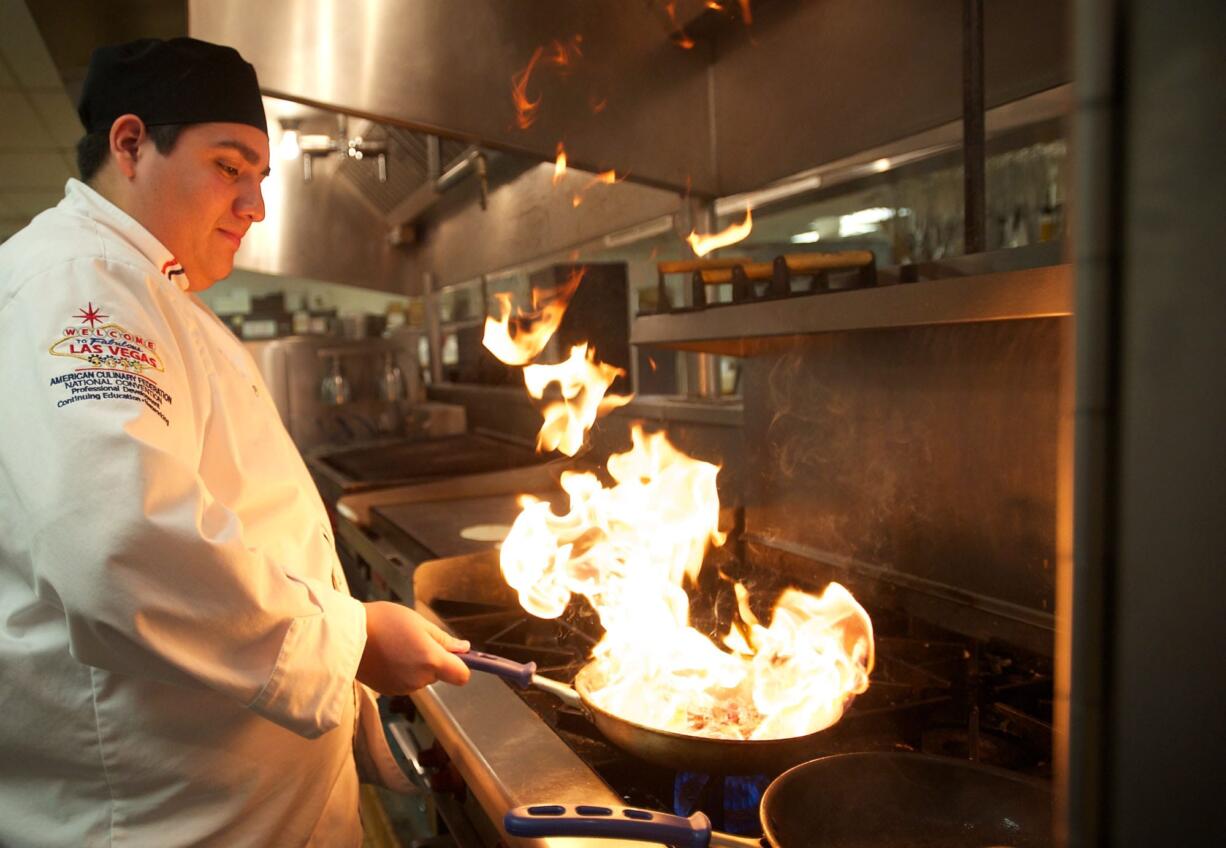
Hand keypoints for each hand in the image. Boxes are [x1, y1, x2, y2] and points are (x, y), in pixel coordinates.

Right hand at [356, 602, 470, 693]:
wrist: (346, 636)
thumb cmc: (383, 621)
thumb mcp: (418, 622)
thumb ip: (443, 639)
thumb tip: (464, 648)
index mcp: (431, 660)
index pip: (461, 675)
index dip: (461, 665)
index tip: (454, 653)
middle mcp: (419, 679)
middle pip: (438, 674)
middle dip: (432, 659)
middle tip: (412, 638)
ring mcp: (403, 688)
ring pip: (421, 678)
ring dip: (415, 666)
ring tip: (395, 645)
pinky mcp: (388, 691)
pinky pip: (404, 682)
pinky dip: (401, 672)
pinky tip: (386, 656)